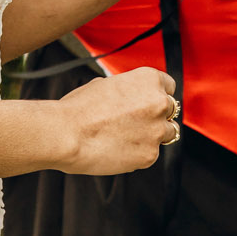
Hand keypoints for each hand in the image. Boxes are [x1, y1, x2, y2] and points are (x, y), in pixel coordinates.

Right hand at [51, 67, 178, 173]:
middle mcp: (159, 102)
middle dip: (156, 116)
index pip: (168, 86)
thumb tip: (129, 96)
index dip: (156, 95)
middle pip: (169, 110)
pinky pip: (150, 154)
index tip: (148, 103)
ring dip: (151, 135)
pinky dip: (138, 154)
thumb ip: (127, 89)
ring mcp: (156, 130)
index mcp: (149, 80)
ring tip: (126, 138)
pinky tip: (118, 150)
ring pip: (165, 133)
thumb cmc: (79, 108)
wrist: (67, 134)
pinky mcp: (150, 155)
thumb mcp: (105, 84)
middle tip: (136, 123)